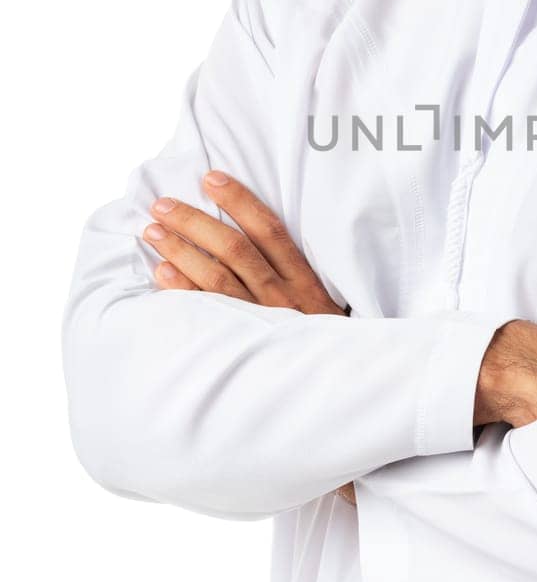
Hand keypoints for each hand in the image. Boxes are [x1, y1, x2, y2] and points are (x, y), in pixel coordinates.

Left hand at [141, 168, 355, 505]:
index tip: (211, 177)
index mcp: (306, 283)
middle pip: (236, 250)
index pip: (271, 232)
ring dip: (181, 251)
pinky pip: (208, 317)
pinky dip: (182, 291)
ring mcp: (264, 326)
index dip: (240, 201)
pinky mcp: (245, 351)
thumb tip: (253, 238)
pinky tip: (160, 272)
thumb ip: (294, 278)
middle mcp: (285, 301)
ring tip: (152, 230)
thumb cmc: (326, 349)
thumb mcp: (321, 309)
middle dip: (197, 221)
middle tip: (164, 202)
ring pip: (217, 279)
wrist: (340, 404)